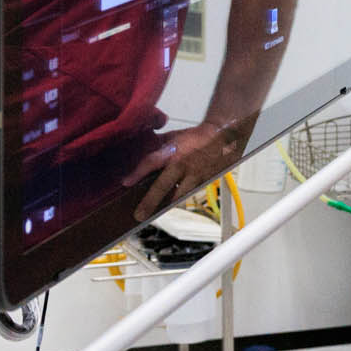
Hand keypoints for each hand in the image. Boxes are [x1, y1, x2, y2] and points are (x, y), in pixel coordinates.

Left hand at [127, 123, 247, 218]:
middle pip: (163, 186)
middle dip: (149, 202)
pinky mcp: (205, 182)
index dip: (137, 173)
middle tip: (139, 215)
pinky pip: (189, 193)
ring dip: (166, 205)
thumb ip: (158, 146)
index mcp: (173, 151)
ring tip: (154, 213)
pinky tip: (171, 204)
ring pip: (178, 196)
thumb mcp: (174, 137)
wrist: (225, 136)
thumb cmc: (198, 136)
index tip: (126, 183)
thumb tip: (141, 152)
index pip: (151, 162)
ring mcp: (195, 175)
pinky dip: (179, 199)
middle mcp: (183, 165)